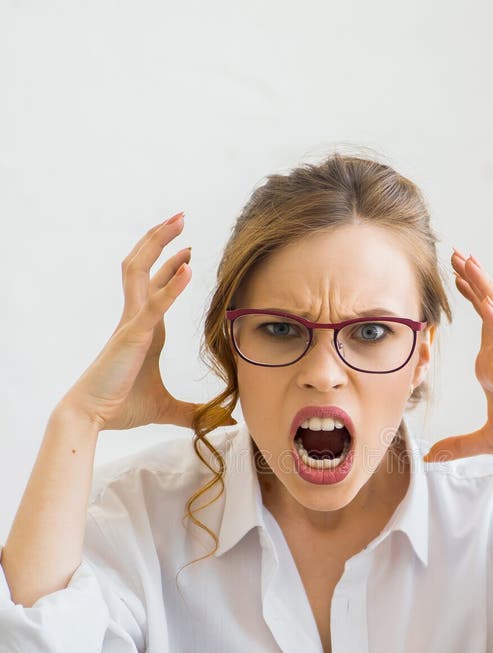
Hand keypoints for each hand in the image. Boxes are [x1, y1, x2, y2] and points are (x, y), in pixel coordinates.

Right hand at [62, 213, 234, 430]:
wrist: (92, 416)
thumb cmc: (122, 407)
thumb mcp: (168, 409)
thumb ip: (195, 412)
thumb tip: (225, 420)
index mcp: (144, 329)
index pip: (155, 285)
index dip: (170, 265)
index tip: (188, 251)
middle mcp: (136, 319)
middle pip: (143, 265)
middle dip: (160, 239)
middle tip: (181, 217)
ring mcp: (132, 323)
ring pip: (140, 271)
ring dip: (158, 244)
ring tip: (178, 222)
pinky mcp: (133, 336)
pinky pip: (153, 305)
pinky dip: (171, 286)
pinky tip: (188, 268)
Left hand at [423, 250, 492, 461]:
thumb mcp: (485, 441)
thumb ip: (458, 446)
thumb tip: (432, 457)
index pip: (481, 321)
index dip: (470, 297)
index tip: (454, 275)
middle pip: (488, 308)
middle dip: (472, 280)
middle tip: (455, 253)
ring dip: (483, 287)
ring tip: (468, 261)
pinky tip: (484, 300)